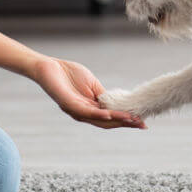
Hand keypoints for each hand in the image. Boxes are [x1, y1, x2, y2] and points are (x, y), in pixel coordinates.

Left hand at [31, 57, 145, 128]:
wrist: (49, 67)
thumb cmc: (69, 74)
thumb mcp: (92, 84)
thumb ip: (103, 95)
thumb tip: (119, 104)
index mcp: (90, 108)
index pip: (111, 117)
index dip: (126, 120)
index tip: (142, 122)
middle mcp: (83, 113)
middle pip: (107, 122)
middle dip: (125, 123)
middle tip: (141, 124)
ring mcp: (76, 110)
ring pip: (99, 119)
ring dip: (116, 120)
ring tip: (130, 120)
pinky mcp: (68, 104)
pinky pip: (85, 111)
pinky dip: (98, 114)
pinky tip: (109, 114)